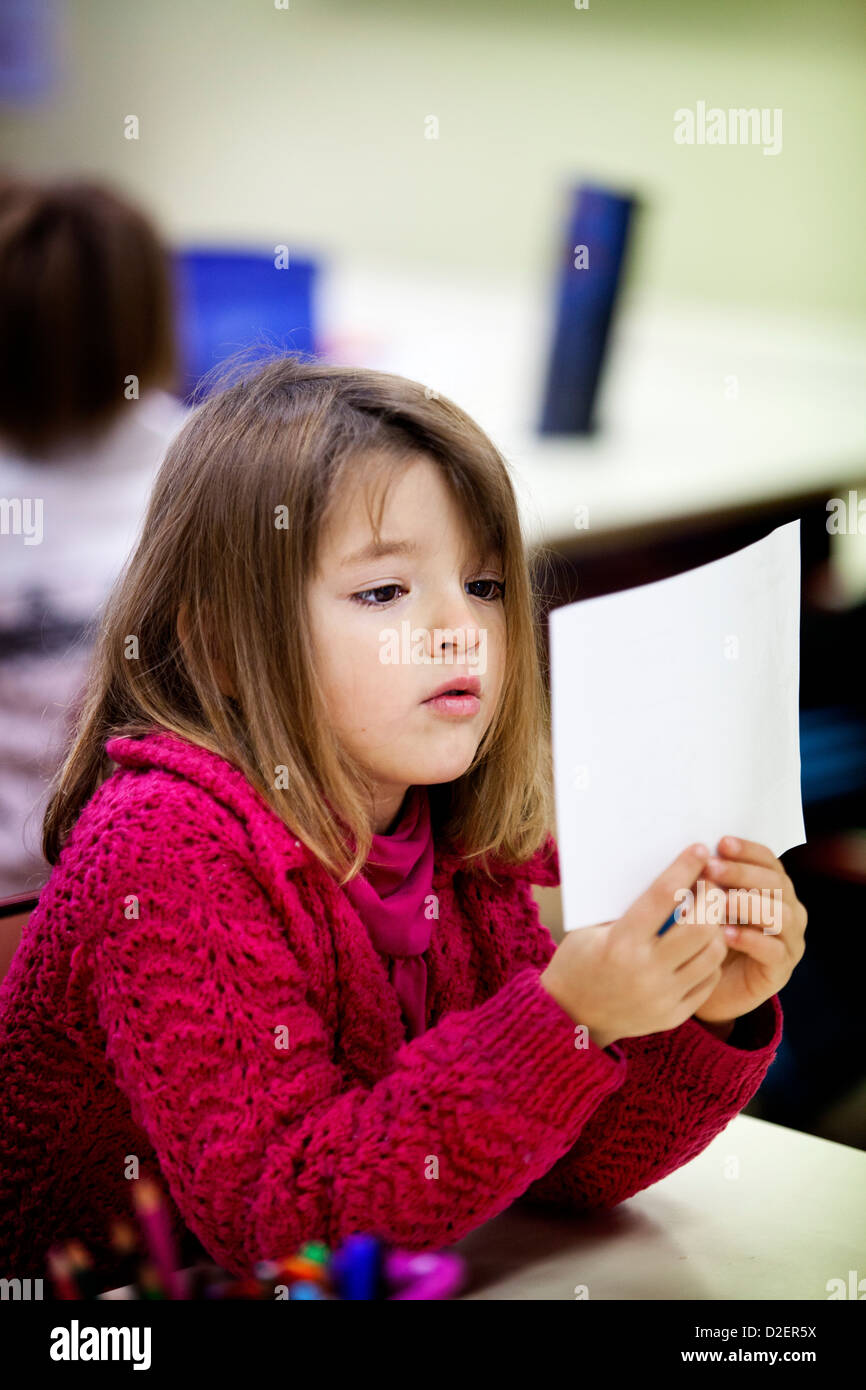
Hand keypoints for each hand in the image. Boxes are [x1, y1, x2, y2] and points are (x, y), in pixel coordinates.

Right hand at [540, 844, 735, 1048]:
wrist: (570, 1017)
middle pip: (700, 926)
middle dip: (710, 899)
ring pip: (713, 953)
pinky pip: (708, 980)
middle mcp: (646, 970)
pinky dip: (710, 959)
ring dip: (716, 929)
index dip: (685, 868)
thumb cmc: (578, 961)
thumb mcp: (591, 928)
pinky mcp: (673, 1014)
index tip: (698, 850)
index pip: (664, 896)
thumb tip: (669, 876)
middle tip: (708, 886)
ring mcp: (663, 996)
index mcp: (620, 943)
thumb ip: (628, 908)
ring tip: (708, 916)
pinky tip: (702, 946)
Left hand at [691, 835, 806, 1026]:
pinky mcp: (781, 970)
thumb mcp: (706, 904)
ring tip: (718, 901)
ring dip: (747, 904)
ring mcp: (789, 941)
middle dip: (742, 873)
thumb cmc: (705, 936)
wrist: (705, 986)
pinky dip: (750, 940)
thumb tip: (695, 853)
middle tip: (711, 868)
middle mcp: (789, 910)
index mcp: (774, 888)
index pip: (769, 861)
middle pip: (775, 884)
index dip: (747, 851)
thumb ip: (709, 880)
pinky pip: (773, 951)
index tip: (721, 843)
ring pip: (779, 915)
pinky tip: (726, 934)